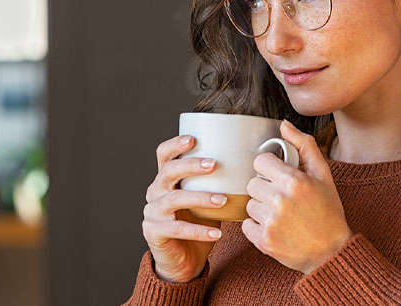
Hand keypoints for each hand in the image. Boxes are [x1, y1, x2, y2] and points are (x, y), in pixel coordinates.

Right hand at [142, 135, 226, 282]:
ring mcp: (152, 212)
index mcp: (165, 179)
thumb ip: (215, 183)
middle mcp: (155, 192)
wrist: (184, 260)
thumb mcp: (206, 199)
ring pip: (174, 199)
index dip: (175, 145)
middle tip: (214, 165)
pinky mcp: (154, 232)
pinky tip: (217, 233)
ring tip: (222, 200)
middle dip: (191, 165)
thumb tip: (248, 166)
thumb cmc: (198, 224)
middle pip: (168, 171)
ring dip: (201, 198)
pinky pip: (177, 229)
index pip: (163, 155)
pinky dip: (199, 231)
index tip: (193, 139)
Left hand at [241, 120, 353, 273]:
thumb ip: (304, 145)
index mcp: (294, 181)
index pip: (260, 162)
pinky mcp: (263, 241)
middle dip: (265, 189)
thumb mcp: (323, 175)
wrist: (332, 252)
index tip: (280, 178)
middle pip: (252, 183)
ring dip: (261, 208)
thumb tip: (284, 125)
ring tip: (282, 215)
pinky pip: (246, 225)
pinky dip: (257, 227)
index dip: (270, 169)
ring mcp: (270, 222)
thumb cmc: (328, 211)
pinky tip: (276, 228)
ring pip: (249, 204)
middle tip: (283, 199)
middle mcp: (280, 200)